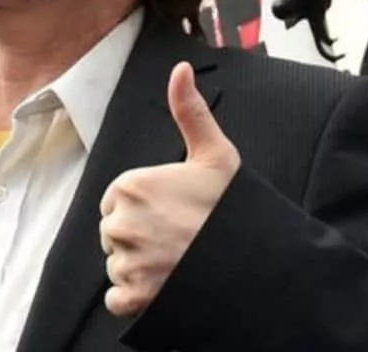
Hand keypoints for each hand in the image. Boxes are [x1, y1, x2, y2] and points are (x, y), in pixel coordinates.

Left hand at [99, 61, 240, 316]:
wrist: (253, 263)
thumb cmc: (233, 209)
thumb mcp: (214, 154)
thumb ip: (189, 111)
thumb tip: (181, 69)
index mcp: (131, 187)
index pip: (118, 200)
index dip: (145, 207)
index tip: (172, 213)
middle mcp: (121, 224)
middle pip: (114, 233)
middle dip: (139, 237)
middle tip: (177, 239)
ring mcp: (126, 262)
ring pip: (117, 264)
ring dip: (139, 267)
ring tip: (175, 261)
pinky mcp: (132, 297)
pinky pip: (117, 297)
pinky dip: (135, 297)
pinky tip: (163, 285)